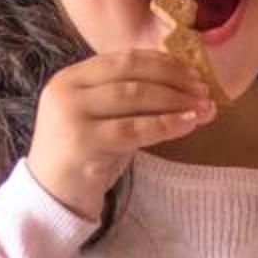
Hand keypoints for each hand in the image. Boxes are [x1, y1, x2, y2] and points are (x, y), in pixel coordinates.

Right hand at [27, 48, 215, 221]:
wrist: (52, 198)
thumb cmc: (85, 158)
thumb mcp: (105, 119)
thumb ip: (132, 99)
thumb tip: (186, 86)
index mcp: (71, 78)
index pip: (124, 59)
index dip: (163, 63)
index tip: (194, 73)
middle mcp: (67, 90)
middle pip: (131, 73)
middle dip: (173, 79)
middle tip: (204, 91)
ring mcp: (71, 115)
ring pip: (135, 97)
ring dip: (176, 101)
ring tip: (204, 109)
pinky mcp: (82, 142)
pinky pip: (134, 128)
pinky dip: (166, 124)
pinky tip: (189, 124)